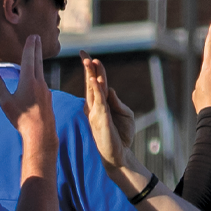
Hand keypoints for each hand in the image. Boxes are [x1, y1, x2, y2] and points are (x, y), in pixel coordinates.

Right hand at [0, 35, 57, 152]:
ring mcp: (46, 91)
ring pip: (40, 73)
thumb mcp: (5, 102)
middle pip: (38, 62)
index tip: (33, 36)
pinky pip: (42, 84)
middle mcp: (40, 83)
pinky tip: (36, 80)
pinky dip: (38, 76)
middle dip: (36, 49)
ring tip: (36, 55)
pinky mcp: (48, 99)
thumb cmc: (22, 118)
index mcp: (29, 81)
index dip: (30, 46)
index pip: (29, 59)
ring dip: (38, 62)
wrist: (41, 134)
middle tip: (37, 37)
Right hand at [80, 54, 140, 174]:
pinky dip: (97, 91)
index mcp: (101, 104)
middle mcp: (95, 107)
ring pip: (93, 91)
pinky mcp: (101, 120)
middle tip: (84, 54)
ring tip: (89, 62)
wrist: (120, 155)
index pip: (98, 84)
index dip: (95, 71)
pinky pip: (98, 102)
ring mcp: (96, 113)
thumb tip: (109, 89)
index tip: (91, 57)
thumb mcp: (125, 115)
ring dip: (91, 76)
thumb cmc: (122, 135)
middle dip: (89, 69)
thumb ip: (118, 102)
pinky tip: (95, 81)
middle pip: (91, 84)